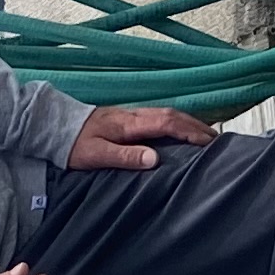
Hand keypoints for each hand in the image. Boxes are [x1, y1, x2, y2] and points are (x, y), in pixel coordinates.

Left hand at [67, 106, 216, 173]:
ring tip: (207, 137)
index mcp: (130, 124)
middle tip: (218, 141)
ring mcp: (133, 115)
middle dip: (197, 126)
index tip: (209, 143)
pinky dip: (178, 124)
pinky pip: (161, 118)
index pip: (167, 123)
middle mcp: (135, 115)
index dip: (190, 132)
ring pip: (169, 114)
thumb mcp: (96, 155)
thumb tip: (154, 159)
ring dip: (190, 123)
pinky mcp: (129, 119)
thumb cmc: (75, 144)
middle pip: (173, 115)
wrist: (56, 126)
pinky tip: (183, 132)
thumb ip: (125, 156)